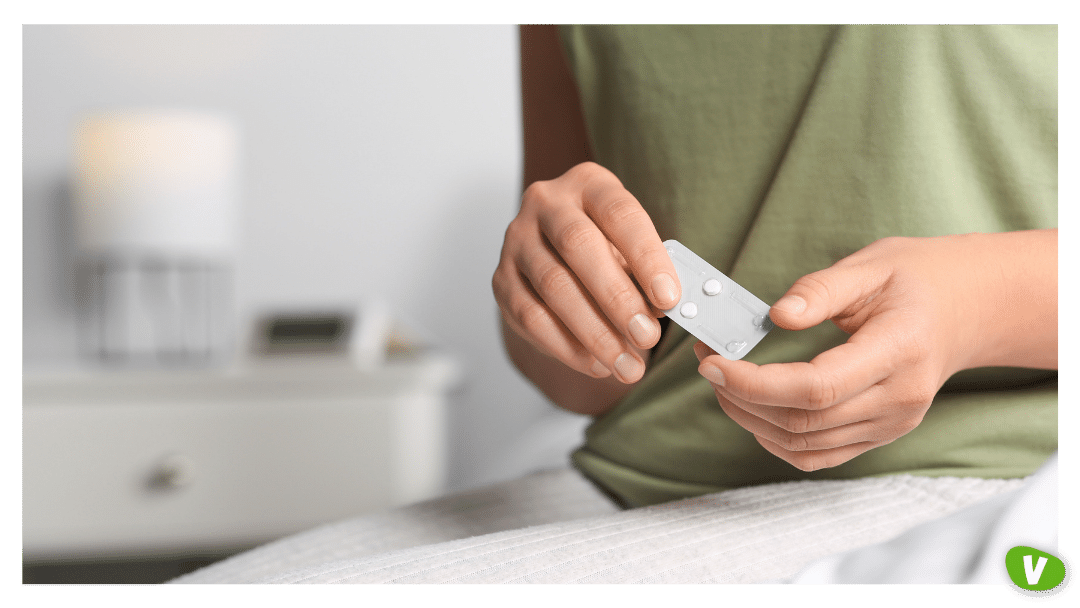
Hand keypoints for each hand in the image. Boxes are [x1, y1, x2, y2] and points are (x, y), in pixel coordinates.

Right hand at [493, 162, 680, 382]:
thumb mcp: (632, 247)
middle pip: (578, 246)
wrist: (557, 253)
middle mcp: (546, 204)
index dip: (647, 256)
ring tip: (627, 364)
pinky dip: (566, 347)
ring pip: (553, 286)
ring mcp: (517, 241)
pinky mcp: (502, 279)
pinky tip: (596, 364)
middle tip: (646, 337)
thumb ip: (646, 272)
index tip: (670, 299)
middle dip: (617, 298)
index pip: (619, 213)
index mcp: (589, 184)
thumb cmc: (608, 248)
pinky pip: (530, 317)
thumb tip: (662, 309)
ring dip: (594, 332)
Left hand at [694, 231, 1057, 470]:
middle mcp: (900, 398)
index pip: (817, 387)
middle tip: (710, 366)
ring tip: (725, 384)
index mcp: (899, 350)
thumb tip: (777, 316)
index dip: (755, 382)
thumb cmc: (918, 279)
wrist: (969, 308)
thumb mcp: (871, 265)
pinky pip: (820, 454)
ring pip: (806, 445)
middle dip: (743, 399)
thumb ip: (821, 290)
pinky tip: (754, 409)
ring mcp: (894, 422)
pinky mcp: (883, 433)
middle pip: (805, 421)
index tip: (714, 362)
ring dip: (753, 421)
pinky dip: (778, 439)